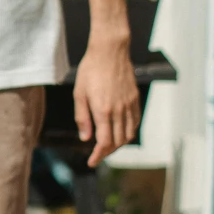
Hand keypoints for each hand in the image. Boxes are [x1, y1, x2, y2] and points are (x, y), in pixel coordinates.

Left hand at [74, 37, 140, 167]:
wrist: (110, 51)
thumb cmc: (90, 70)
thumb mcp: (79, 94)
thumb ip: (82, 118)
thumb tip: (85, 138)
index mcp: (103, 110)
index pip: (104, 143)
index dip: (98, 156)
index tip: (91, 162)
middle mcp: (119, 110)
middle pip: (117, 142)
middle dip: (107, 153)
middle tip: (97, 155)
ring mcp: (129, 105)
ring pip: (128, 134)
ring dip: (118, 144)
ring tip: (107, 146)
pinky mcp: (135, 99)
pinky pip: (135, 122)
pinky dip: (128, 132)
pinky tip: (120, 132)